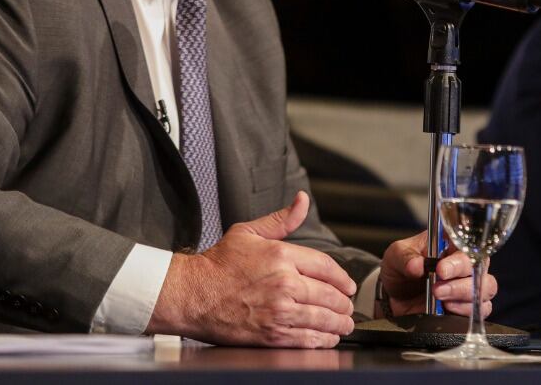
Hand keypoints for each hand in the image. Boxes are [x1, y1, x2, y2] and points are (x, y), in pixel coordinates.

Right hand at [147, 191, 356, 346]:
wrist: (191, 295)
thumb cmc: (217, 264)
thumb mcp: (249, 232)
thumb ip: (281, 219)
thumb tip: (303, 200)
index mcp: (282, 256)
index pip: (326, 267)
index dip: (343, 278)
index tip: (349, 286)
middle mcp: (284, 283)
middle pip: (329, 295)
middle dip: (343, 303)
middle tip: (349, 308)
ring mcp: (279, 311)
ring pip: (322, 318)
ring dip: (339, 323)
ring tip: (345, 324)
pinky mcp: (271, 334)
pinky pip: (306, 338)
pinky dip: (322, 339)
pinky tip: (328, 337)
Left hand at [378, 230, 496, 318]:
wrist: (392, 298)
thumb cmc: (399, 270)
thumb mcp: (395, 256)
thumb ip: (405, 258)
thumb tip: (416, 265)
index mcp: (450, 243)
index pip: (467, 245)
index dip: (459, 259)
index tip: (441, 270)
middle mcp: (463, 262)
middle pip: (481, 268)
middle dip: (459, 282)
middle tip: (436, 289)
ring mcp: (468, 284)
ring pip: (486, 288)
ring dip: (463, 297)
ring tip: (440, 299)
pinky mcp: (467, 306)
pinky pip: (481, 309)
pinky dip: (465, 311)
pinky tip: (448, 309)